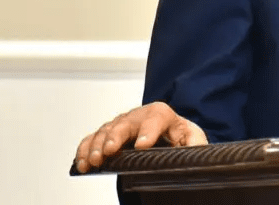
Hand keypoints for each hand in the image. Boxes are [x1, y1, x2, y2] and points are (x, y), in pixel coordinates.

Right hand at [73, 101, 207, 172]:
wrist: (168, 134)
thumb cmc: (179, 136)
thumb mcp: (192, 139)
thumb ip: (195, 144)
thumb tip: (196, 152)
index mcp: (162, 115)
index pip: (156, 117)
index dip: (148, 130)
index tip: (142, 146)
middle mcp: (138, 116)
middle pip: (125, 122)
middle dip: (115, 136)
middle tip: (109, 151)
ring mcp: (121, 124)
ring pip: (106, 130)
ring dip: (96, 145)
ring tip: (94, 161)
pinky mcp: (107, 135)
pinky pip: (92, 139)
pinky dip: (84, 150)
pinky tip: (82, 163)